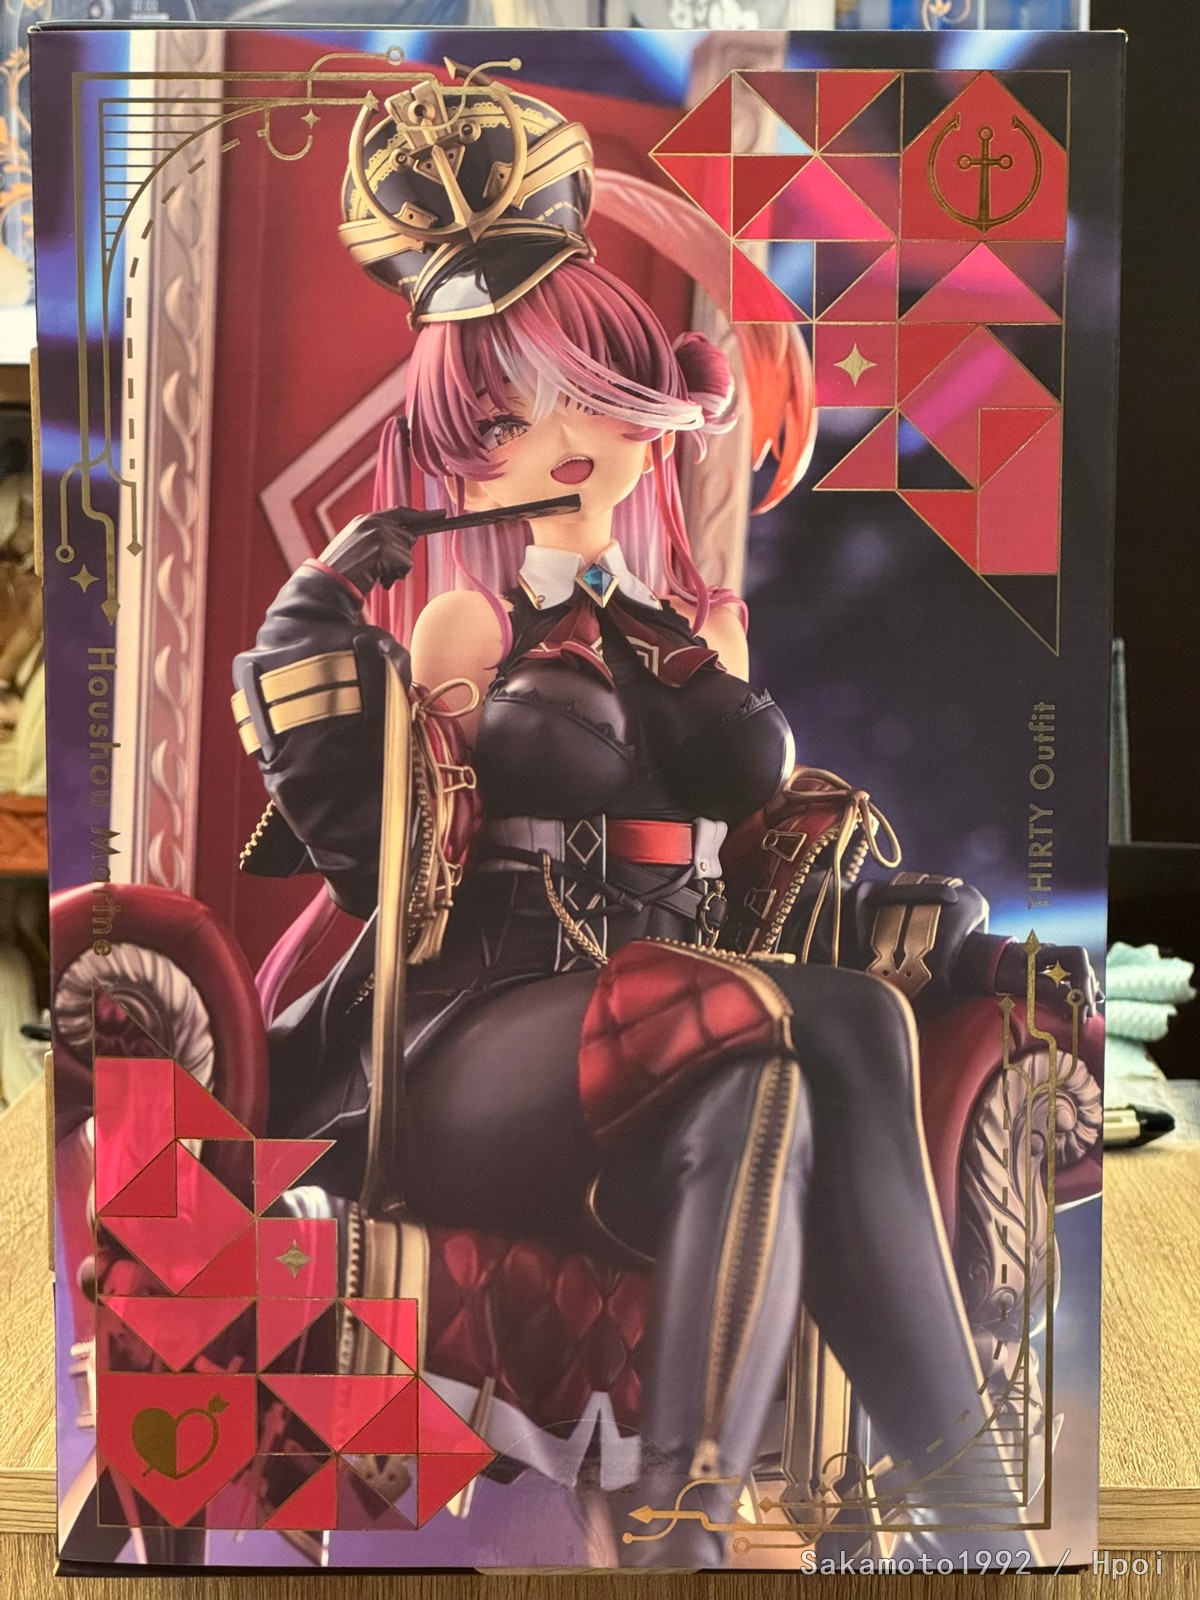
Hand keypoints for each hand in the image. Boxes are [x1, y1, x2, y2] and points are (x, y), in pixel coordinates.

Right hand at [319, 505, 446, 593]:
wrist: (327, 585)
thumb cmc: (341, 574)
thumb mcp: (359, 550)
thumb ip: (379, 541)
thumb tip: (407, 543)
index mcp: (363, 521)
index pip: (399, 513)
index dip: (420, 515)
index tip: (441, 514)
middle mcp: (371, 522)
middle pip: (408, 536)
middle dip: (401, 556)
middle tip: (382, 570)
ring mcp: (377, 533)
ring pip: (407, 552)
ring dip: (396, 569)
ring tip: (375, 576)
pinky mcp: (382, 548)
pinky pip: (405, 564)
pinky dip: (395, 576)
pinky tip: (378, 580)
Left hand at [994, 940, 1102, 1018]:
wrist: (985, 964)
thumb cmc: (998, 970)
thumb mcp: (1018, 982)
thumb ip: (1044, 988)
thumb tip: (1073, 1001)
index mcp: (1045, 950)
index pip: (1078, 955)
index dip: (1085, 977)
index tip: (1084, 1000)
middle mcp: (1054, 953)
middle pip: (1081, 967)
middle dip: (1086, 991)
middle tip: (1085, 1015)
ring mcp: (1054, 962)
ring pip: (1079, 974)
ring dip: (1085, 993)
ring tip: (1087, 1015)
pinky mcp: (1052, 972)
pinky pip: (1072, 980)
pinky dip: (1080, 992)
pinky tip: (1089, 1003)